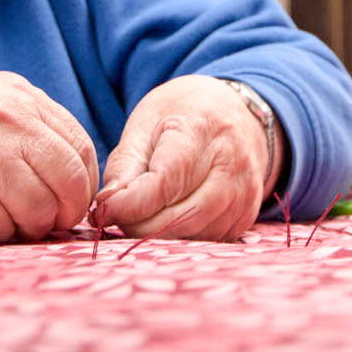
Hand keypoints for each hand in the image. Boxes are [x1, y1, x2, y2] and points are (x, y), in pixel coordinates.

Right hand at [0, 71, 98, 242]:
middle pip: (71, 183)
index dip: (81, 184)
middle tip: (45, 225)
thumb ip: (26, 128)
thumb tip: (70, 177)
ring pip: (40, 212)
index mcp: (20, 96)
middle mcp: (10, 120)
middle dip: (64, 213)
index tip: (67, 202)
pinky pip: (0, 229)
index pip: (81, 148)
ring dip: (25, 228)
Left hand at [96, 75, 280, 241]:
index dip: (130, 204)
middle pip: (182, 215)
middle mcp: (232, 164)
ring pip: (195, 233)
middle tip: (118, 217)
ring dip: (159, 235)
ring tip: (140, 217)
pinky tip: (167, 219)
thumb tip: (106, 205)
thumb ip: (124, 164)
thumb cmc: (184, 114)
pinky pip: (208, 239)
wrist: (236, 113)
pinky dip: (182, 237)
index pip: (165, 182)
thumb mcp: (146, 122)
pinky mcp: (248, 215)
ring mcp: (245, 193)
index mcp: (202, 130)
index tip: (104, 209)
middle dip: (140, 225)